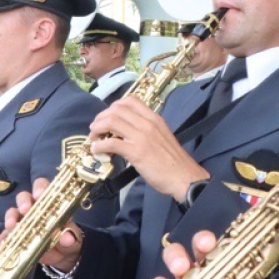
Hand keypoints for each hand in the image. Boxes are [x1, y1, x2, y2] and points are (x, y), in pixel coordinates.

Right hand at [0, 177, 83, 268]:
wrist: (63, 256)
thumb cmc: (68, 238)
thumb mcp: (72, 237)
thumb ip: (70, 235)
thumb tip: (68, 239)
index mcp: (50, 203)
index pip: (43, 187)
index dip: (40, 188)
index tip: (39, 195)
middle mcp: (34, 209)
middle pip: (24, 197)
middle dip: (23, 202)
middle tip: (25, 210)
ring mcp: (23, 222)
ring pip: (13, 213)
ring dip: (10, 218)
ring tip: (11, 226)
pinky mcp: (17, 236)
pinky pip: (6, 234)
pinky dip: (2, 237)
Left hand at [88, 99, 208, 201]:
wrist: (184, 177)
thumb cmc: (174, 162)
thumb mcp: (163, 137)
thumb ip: (147, 131)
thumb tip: (128, 133)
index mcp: (154, 119)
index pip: (130, 101)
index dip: (113, 107)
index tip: (107, 117)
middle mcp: (147, 123)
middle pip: (116, 110)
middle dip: (101, 118)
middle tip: (96, 128)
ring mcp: (141, 137)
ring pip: (111, 122)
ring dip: (97, 129)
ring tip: (93, 137)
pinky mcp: (136, 152)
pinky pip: (111, 143)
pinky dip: (99, 145)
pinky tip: (97, 150)